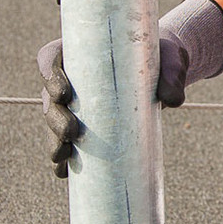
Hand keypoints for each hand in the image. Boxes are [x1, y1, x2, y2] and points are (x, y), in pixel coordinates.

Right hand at [36, 0, 222, 178]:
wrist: (164, 75)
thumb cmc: (161, 60)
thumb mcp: (170, 61)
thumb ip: (173, 76)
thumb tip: (173, 100)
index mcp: (80, 52)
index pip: (50, 58)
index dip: (49, 75)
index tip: (64, 93)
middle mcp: (71, 77)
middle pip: (49, 96)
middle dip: (54, 117)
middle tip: (71, 131)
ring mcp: (75, 103)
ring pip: (53, 121)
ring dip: (53, 139)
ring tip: (63, 155)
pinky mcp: (85, 124)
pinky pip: (66, 141)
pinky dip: (62, 157)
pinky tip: (63, 171)